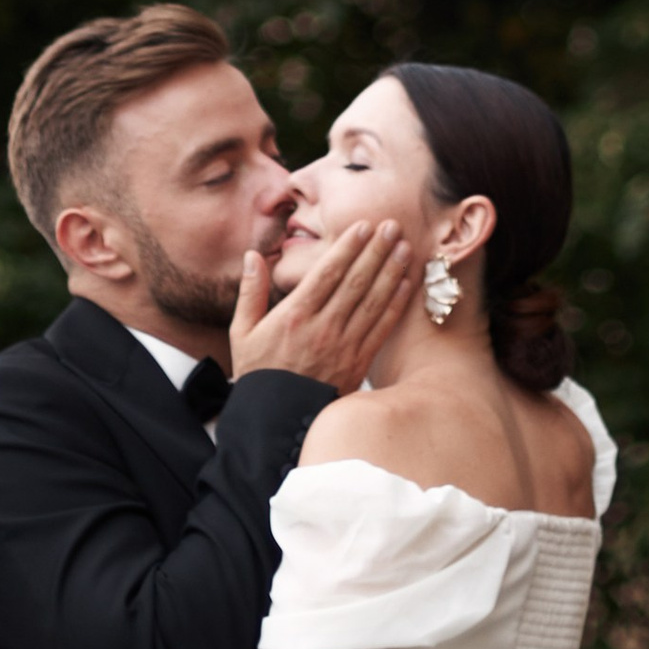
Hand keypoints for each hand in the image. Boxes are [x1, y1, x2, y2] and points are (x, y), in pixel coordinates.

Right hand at [231, 215, 411, 393]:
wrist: (276, 422)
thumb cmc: (258, 374)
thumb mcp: (242, 332)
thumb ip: (250, 292)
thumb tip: (251, 255)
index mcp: (294, 315)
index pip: (328, 272)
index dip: (348, 246)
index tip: (363, 225)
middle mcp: (322, 327)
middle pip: (356, 281)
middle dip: (376, 250)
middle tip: (393, 225)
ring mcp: (343, 346)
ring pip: (373, 301)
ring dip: (391, 272)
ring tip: (406, 247)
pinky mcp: (357, 363)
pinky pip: (380, 328)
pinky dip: (395, 305)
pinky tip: (406, 285)